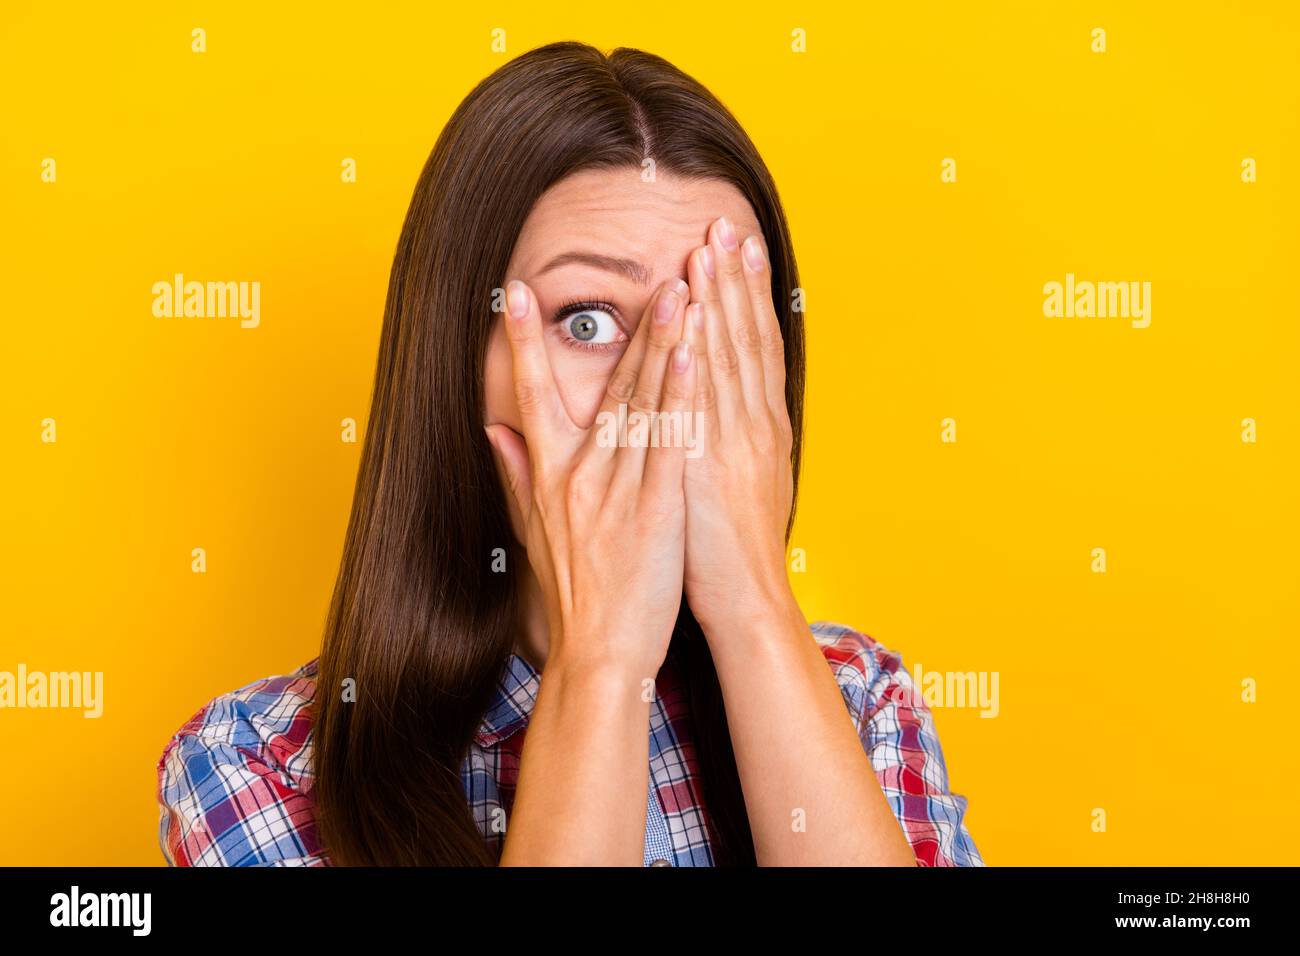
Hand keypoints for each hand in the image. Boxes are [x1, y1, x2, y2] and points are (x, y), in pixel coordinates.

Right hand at [485, 275, 696, 680]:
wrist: (599, 651)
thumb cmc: (571, 591)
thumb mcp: (531, 529)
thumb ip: (515, 471)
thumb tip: (492, 428)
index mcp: (549, 474)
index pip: (531, 393)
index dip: (523, 341)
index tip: (516, 291)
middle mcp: (579, 473)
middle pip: (609, 388)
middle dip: (636, 328)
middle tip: (660, 275)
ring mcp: (618, 490)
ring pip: (644, 406)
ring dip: (666, 347)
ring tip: (685, 294)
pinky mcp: (655, 510)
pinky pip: (670, 445)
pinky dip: (681, 399)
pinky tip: (696, 361)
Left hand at [681, 216, 798, 637]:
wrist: (746, 599)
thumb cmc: (729, 549)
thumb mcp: (727, 484)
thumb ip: (713, 440)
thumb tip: (699, 412)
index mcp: (756, 427)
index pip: (752, 347)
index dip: (744, 296)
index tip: (734, 249)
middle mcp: (754, 425)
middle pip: (746, 339)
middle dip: (736, 281)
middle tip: (725, 225)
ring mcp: (739, 441)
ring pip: (732, 358)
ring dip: (723, 301)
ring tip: (713, 250)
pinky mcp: (717, 463)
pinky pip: (711, 400)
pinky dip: (708, 356)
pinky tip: (700, 318)